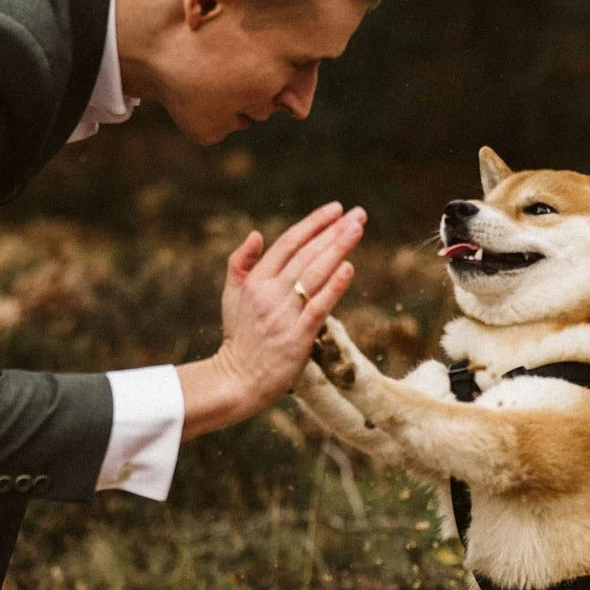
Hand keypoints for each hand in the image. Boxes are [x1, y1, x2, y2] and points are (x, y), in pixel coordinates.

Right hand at [177, 202, 365, 439]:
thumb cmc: (238, 338)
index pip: (289, 243)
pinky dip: (334, 286)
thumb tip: (256, 233)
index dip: (314, 223)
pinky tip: (349, 267)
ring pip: (315, 274)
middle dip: (335, 231)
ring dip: (339, 249)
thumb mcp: (230, 296)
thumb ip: (240, 263)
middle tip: (359, 214)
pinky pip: (319, 306)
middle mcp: (270, 293)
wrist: (237, 380)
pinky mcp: (298, 337)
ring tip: (358, 229)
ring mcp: (285, 314)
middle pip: (307, 254)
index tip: (335, 209)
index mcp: (255, 281)